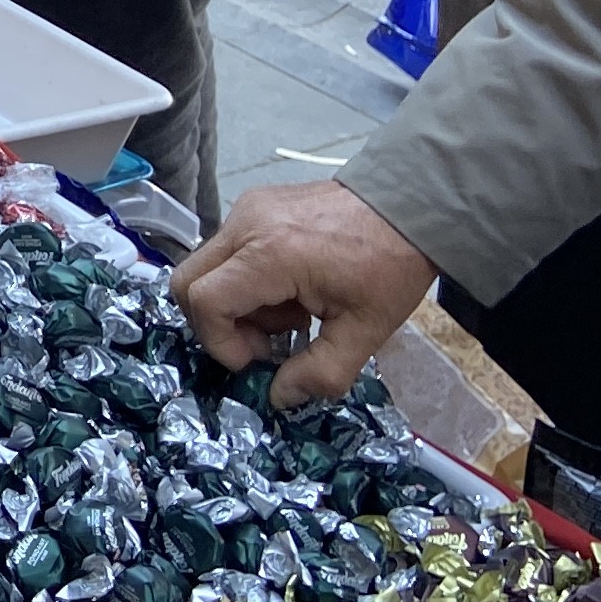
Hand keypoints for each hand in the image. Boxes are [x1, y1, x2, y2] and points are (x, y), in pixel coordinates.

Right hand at [170, 182, 438, 410]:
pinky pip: (226, 252)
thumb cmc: (392, 265)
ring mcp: (247, 209)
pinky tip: (292, 290)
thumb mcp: (366, 331)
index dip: (221, 343)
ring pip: (206, 269)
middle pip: (187, 283)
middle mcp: (247, 224)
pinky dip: (245, 282)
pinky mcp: (253, 205)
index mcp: (271, 254)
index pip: (205, 300)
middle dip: (218, 325)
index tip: (261, 359)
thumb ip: (320, 373)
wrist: (413, 204)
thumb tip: (279, 397)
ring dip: (235, 305)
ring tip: (291, 315)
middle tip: (267, 342)